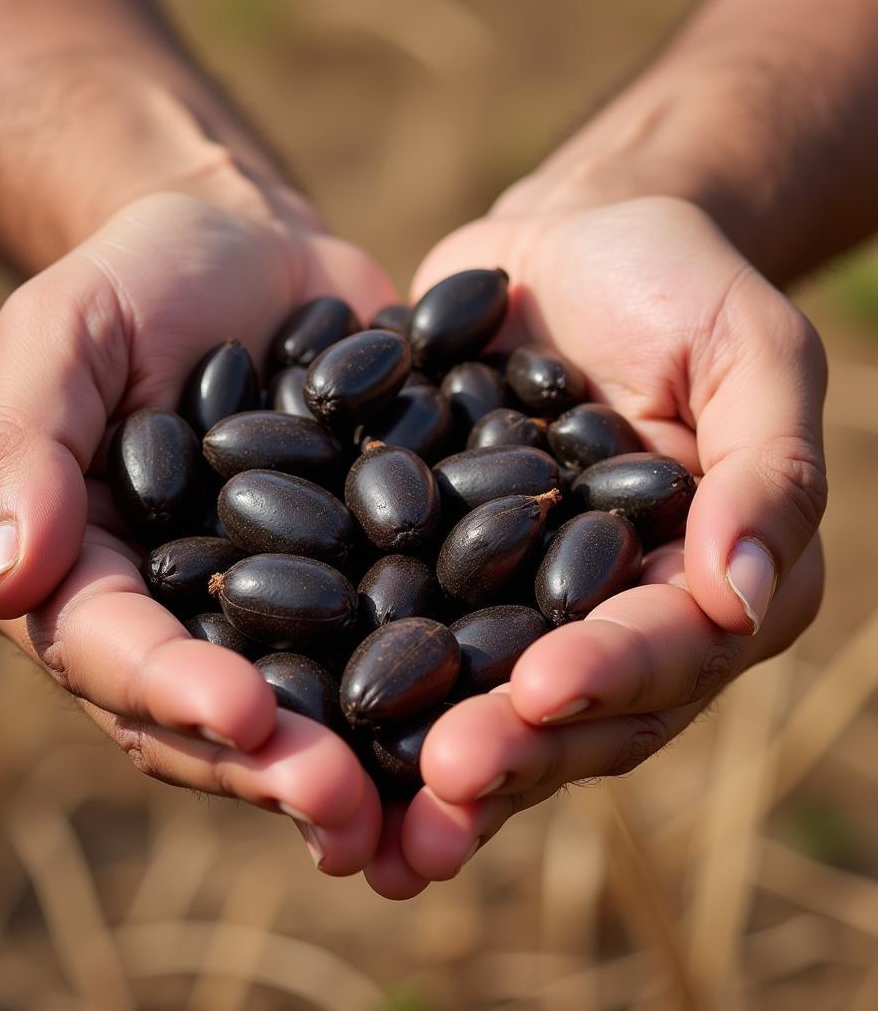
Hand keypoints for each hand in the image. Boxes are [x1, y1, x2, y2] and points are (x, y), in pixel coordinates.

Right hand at [0, 186, 396, 874]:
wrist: (253, 251)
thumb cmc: (143, 276)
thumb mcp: (67, 330)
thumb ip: (23, 443)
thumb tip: (8, 579)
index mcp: (82, 570)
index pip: (111, 651)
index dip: (170, 691)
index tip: (243, 717)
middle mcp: (172, 614)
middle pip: (209, 713)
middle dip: (273, 765)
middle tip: (346, 812)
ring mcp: (264, 609)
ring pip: (300, 707)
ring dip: (354, 765)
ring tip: (420, 807)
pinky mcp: (348, 582)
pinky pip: (378, 646)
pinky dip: (425, 692)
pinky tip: (483, 726)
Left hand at [364, 196, 826, 897]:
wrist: (568, 249)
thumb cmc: (675, 284)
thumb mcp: (749, 348)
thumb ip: (769, 465)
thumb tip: (746, 591)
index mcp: (704, 581)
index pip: (669, 648)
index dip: (613, 673)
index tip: (542, 689)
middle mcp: (613, 618)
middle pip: (572, 707)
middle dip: (512, 748)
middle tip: (441, 784)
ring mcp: (521, 607)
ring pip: (485, 703)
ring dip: (431, 765)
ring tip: (369, 829)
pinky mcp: (441, 578)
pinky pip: (408, 643)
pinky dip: (363, 695)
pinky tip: (308, 738)